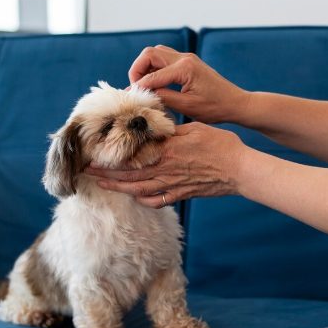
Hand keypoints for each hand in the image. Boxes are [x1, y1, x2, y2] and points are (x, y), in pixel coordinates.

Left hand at [84, 122, 246, 207]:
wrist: (240, 170)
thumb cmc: (221, 145)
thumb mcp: (194, 128)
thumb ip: (171, 130)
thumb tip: (153, 126)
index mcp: (166, 151)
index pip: (131, 156)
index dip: (110, 157)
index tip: (93, 155)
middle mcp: (165, 170)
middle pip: (128, 175)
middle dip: (105, 174)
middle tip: (87, 172)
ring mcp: (172, 185)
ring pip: (138, 189)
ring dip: (118, 187)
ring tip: (102, 185)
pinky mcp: (181, 195)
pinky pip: (157, 201)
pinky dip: (143, 200)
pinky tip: (135, 197)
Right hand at [129, 45, 250, 123]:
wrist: (235, 103)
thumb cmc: (215, 108)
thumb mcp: (187, 107)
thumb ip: (163, 98)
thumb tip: (142, 94)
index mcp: (185, 68)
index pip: (152, 75)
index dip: (139, 87)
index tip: (131, 99)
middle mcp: (185, 58)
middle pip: (149, 54)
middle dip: (137, 70)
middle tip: (136, 88)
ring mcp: (187, 58)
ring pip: (156, 53)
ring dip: (145, 67)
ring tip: (144, 87)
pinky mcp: (188, 62)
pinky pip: (165, 59)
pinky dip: (155, 68)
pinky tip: (155, 84)